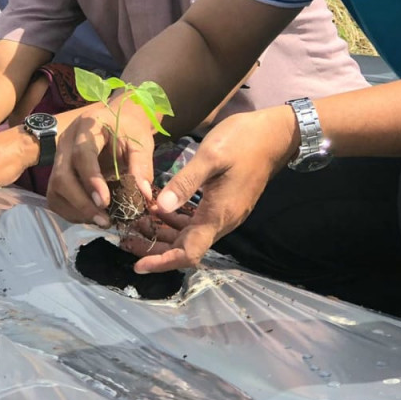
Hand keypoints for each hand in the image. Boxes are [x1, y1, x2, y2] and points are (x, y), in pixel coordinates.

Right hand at [48, 100, 155, 228]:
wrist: (118, 119)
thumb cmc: (129, 128)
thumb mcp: (141, 141)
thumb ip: (142, 165)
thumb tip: (143, 195)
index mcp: (87, 127)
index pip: (82, 155)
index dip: (90, 180)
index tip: (104, 202)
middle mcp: (66, 141)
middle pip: (62, 176)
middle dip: (81, 203)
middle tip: (105, 220)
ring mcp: (59, 157)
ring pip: (55, 189)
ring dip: (75, 211)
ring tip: (101, 221)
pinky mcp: (57, 172)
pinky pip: (56, 196)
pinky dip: (71, 211)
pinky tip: (91, 216)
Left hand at [130, 105, 295, 273]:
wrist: (274, 135)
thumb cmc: (243, 141)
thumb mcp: (211, 156)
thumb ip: (185, 182)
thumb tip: (160, 207)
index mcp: (218, 214)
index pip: (189, 252)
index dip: (163, 262)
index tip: (138, 265)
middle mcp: (222, 221)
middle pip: (186, 247)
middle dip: (155, 248)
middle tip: (125, 239)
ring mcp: (224, 213)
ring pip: (189, 234)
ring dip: (163, 232)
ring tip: (135, 223)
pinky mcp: (224, 203)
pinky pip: (196, 220)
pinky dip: (175, 219)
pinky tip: (158, 208)